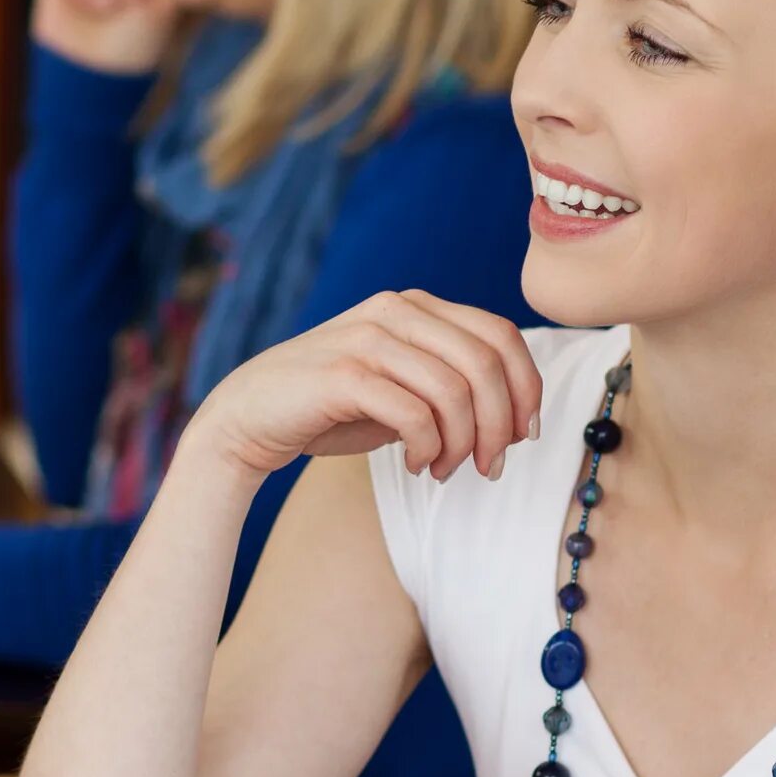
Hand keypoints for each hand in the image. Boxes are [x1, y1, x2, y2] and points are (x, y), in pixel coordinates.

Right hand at [185, 291, 542, 485]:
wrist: (249, 418)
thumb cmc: (331, 408)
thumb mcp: (401, 387)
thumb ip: (449, 384)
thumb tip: (517, 415)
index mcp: (415, 306)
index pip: (499, 334)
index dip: (526, 387)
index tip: (523, 435)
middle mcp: (394, 310)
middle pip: (485, 363)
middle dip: (500, 424)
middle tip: (491, 466)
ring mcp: (367, 338)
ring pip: (454, 390)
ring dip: (463, 443)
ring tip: (446, 470)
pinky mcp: (343, 375)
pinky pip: (415, 413)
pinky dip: (428, 447)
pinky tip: (416, 464)